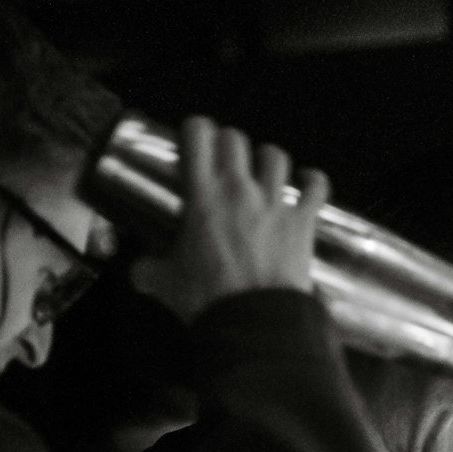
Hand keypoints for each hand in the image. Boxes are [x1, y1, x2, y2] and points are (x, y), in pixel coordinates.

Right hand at [131, 115, 328, 322]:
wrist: (253, 322)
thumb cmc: (207, 300)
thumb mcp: (167, 284)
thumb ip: (148, 271)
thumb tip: (136, 272)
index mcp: (203, 196)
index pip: (198, 136)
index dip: (196, 129)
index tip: (194, 138)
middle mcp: (240, 189)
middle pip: (235, 139)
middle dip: (228, 144)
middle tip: (224, 159)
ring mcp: (275, 202)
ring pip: (275, 156)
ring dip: (267, 158)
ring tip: (263, 169)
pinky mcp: (303, 221)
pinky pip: (316, 186)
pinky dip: (313, 181)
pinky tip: (308, 181)